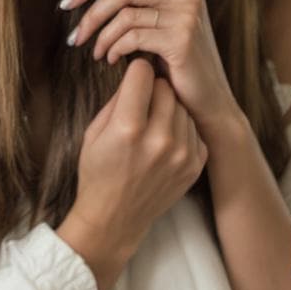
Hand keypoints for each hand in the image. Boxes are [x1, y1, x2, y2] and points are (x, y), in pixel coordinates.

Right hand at [56, 61, 206, 289]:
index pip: (143, 73)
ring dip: (168, 108)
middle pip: (166, 86)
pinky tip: (163, 142)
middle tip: (141, 103)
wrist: (115, 218)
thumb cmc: (98, 172)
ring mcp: (181, 153)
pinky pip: (192, 127)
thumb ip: (119, 99)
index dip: (134, 73)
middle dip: (153, 89)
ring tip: (152, 126)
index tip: (131, 82)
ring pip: (182, 105)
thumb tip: (138, 71)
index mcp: (128, 127)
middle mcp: (159, 139)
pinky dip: (180, 129)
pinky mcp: (195, 164)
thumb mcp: (95, 132)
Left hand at [61, 0, 240, 140]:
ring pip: (125, 12)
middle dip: (90, 7)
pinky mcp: (183, 38)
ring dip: (100, 34)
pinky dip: (113, 48)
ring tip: (93, 52)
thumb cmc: (176, 63)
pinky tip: (109, 60)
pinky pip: (133, 36)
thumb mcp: (160, 22)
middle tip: (73, 31)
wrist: (207, 100)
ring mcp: (188, 12)